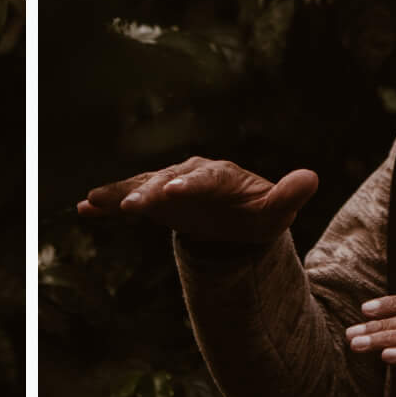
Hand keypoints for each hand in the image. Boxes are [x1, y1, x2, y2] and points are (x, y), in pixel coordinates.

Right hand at [77, 158, 317, 245]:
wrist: (236, 220)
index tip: (172, 193)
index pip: (203, 178)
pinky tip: (84, 208)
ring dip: (120, 194)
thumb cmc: (257, 214)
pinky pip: (128, 200)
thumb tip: (311, 178)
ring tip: (96, 201)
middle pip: (166, 181)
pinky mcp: (153, 201)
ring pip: (141, 187)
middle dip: (148, 192)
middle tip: (131, 207)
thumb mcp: (276, 211)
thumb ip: (289, 196)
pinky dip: (107, 203)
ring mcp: (167, 187)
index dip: (188, 184)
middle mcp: (189, 175)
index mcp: (219, 176)